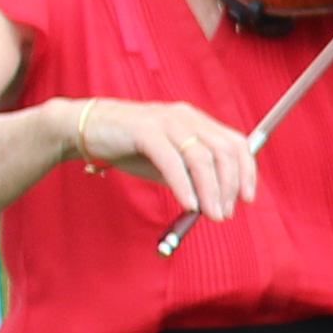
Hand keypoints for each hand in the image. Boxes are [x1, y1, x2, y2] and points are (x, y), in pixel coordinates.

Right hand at [65, 96, 262, 225]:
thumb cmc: (130, 147)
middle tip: (226, 213)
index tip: (248, 198)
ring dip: (211, 191)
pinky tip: (190, 205)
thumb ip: (192, 177)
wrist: (84, 129)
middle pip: (223, 152)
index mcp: (197, 121)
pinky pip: (173, 162)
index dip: (247, 171)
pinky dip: (184, 186)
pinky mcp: (145, 130)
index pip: (236, 143)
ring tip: (213, 215)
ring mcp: (167, 121)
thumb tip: (217, 203)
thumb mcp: (169, 164)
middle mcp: (187, 117)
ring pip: (201, 158)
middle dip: (230, 186)